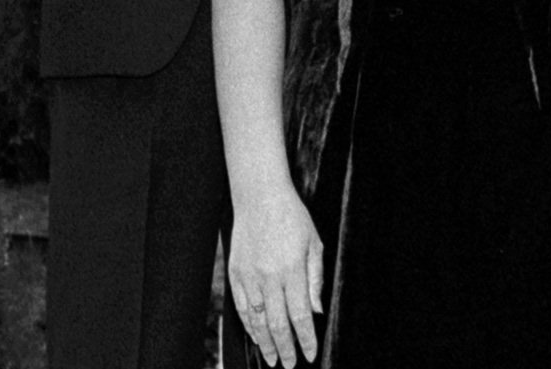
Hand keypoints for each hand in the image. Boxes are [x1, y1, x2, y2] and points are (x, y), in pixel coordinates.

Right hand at [227, 187, 323, 366]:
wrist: (260, 198)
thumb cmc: (293, 218)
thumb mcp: (314, 244)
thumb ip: (315, 279)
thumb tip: (315, 311)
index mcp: (291, 270)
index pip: (300, 315)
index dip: (305, 338)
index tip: (310, 354)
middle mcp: (268, 277)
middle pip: (276, 324)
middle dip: (285, 348)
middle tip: (289, 365)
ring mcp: (248, 277)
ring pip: (255, 320)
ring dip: (264, 343)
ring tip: (272, 360)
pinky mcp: (235, 274)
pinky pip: (240, 308)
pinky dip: (248, 326)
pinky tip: (256, 337)